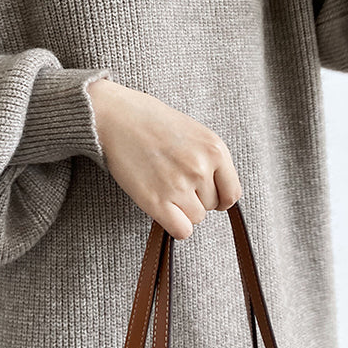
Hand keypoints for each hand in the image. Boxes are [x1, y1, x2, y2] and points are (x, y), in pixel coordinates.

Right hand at [87, 78, 242, 240]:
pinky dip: (174, 225)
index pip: (231, 192)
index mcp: (215, 149)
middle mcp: (201, 168)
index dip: (218, 196)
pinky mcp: (157, 201)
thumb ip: (209, 160)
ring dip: (181, 209)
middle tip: (172, 178)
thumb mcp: (193, 131)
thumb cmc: (151, 120)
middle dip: (195, 197)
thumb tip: (218, 192)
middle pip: (211, 205)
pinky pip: (181, 230)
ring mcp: (179, 185)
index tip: (205, 194)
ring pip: (195, 218)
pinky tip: (162, 209)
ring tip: (163, 186)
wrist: (116, 116)